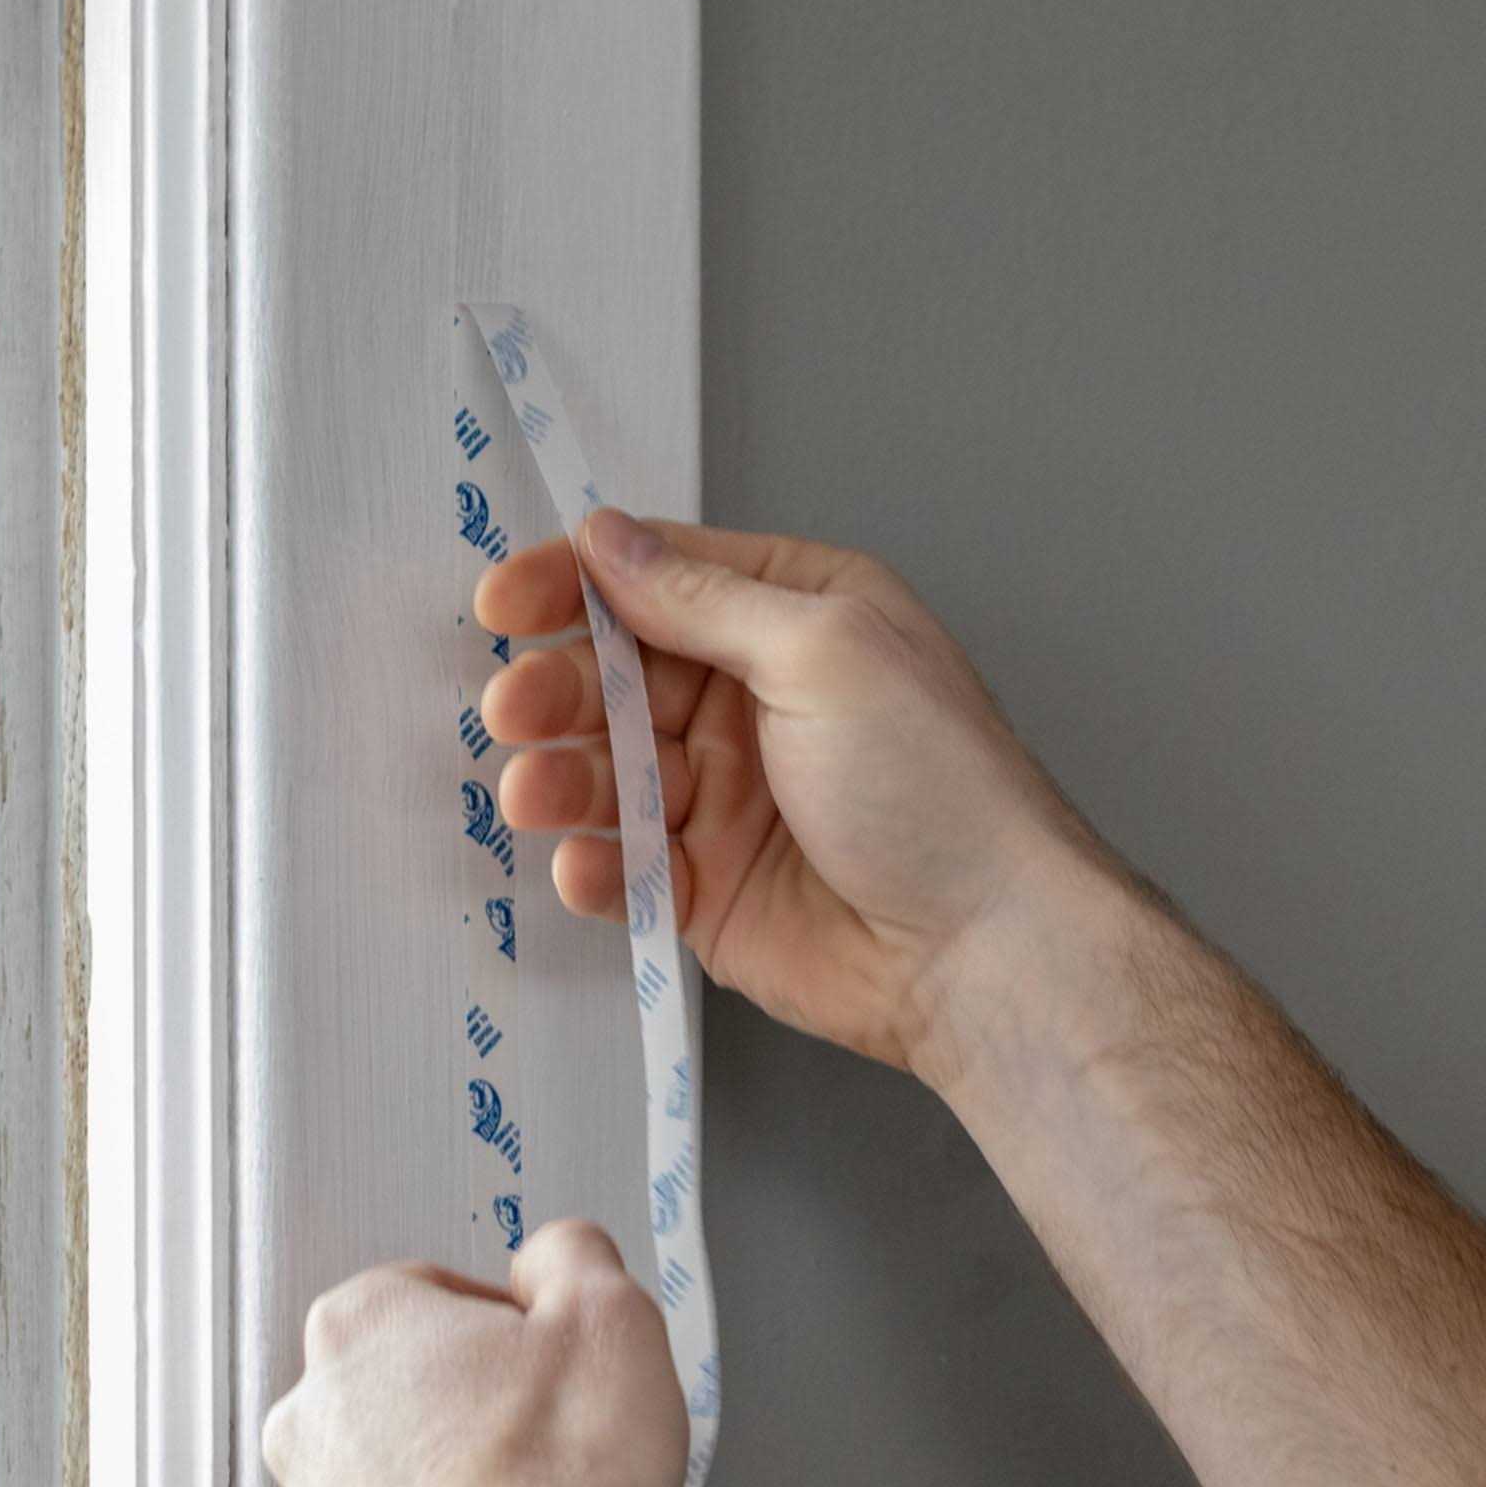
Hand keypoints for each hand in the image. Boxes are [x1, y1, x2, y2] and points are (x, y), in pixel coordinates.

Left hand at [262, 1220, 686, 1486]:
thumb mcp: (612, 1318)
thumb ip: (575, 1256)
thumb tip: (557, 1259)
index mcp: (362, 1326)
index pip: (443, 1288)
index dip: (515, 1323)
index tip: (552, 1359)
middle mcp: (310, 1419)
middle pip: (411, 1382)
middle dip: (476, 1402)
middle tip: (550, 1433)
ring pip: (396, 1478)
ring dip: (453, 1485)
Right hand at [471, 512, 1120, 1080]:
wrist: (983, 946)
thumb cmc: (935, 783)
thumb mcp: (824, 650)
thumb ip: (705, 598)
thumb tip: (611, 540)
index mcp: (800, 615)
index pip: (662, 575)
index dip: (575, 582)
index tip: (502, 599)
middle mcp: (760, 697)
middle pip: (618, 673)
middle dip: (556, 688)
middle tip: (515, 709)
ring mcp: (732, 794)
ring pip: (608, 769)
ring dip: (559, 777)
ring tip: (538, 791)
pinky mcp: (710, 885)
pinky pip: (624, 863)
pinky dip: (594, 865)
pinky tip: (587, 866)